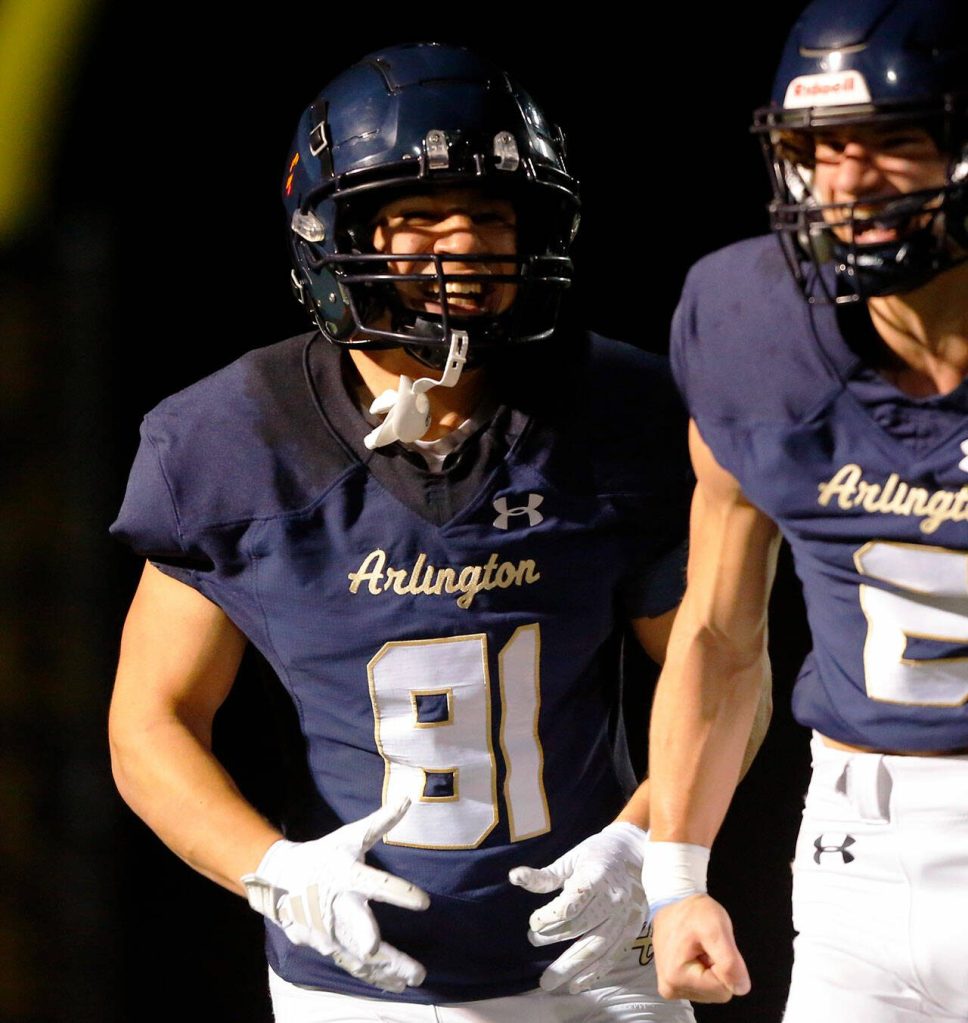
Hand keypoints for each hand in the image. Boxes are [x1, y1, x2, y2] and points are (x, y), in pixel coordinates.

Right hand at [241, 798, 429, 992]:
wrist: (280, 879)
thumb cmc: (323, 854)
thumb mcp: (350, 835)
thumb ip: (381, 821)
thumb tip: (408, 797)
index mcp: (347, 875)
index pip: (377, 884)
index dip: (400, 893)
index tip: (424, 902)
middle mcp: (338, 905)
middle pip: (361, 929)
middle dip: (379, 948)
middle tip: (398, 962)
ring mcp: (329, 930)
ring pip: (358, 956)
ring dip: (386, 969)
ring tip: (411, 979)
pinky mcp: (325, 945)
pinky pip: (352, 964)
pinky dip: (373, 976)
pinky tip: (393, 984)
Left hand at [508, 822, 648, 992]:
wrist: (635, 853)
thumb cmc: (597, 854)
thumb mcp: (570, 859)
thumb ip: (545, 875)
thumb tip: (514, 877)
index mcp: (596, 876)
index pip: (570, 905)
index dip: (549, 917)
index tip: (533, 922)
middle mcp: (613, 898)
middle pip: (580, 928)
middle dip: (553, 939)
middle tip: (532, 942)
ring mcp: (625, 916)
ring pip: (597, 948)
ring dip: (572, 968)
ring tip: (549, 982)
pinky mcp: (633, 929)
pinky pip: (613, 955)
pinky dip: (595, 973)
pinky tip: (577, 984)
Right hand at [651, 893, 749, 1002]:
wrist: (674, 900)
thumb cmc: (693, 912)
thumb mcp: (717, 929)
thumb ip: (730, 961)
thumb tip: (741, 988)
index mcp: (676, 978)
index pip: (723, 989)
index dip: (725, 966)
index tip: (712, 946)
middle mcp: (669, 989)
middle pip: (717, 993)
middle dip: (718, 968)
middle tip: (706, 946)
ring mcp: (670, 989)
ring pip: (712, 991)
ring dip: (711, 969)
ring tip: (699, 947)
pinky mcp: (673, 985)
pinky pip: (703, 988)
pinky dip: (704, 971)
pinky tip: (694, 953)